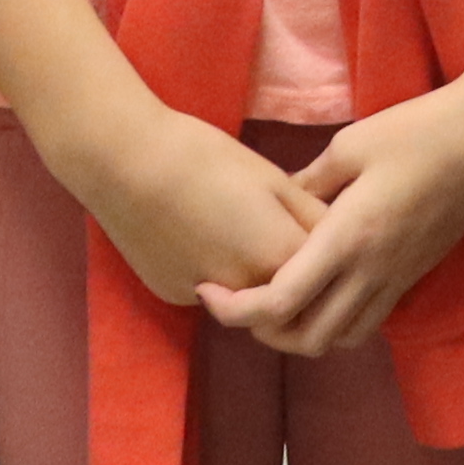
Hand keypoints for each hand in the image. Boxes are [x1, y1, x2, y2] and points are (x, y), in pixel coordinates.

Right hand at [44, 96, 323, 312]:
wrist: (126, 165)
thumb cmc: (206, 159)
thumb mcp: (273, 179)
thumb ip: (309, 216)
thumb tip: (337, 233)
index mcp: (279, 257)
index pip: (327, 277)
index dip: (332, 255)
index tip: (329, 234)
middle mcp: (247, 291)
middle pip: (288, 301)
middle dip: (299, 282)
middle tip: (294, 244)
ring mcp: (206, 300)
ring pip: (249, 304)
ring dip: (260, 283)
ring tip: (250, 235)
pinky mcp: (174, 295)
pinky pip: (213, 294)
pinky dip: (221, 276)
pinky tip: (206, 236)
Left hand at [206, 77, 463, 358]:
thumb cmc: (420, 130)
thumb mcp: (352, 144)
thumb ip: (310, 180)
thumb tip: (279, 199)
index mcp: (348, 237)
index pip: (279, 302)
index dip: (235, 309)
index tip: (210, 289)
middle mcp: (372, 270)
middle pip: (306, 339)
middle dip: (264, 332)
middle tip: (243, 300)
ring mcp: (399, 276)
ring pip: (342, 339)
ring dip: (304, 332)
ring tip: (284, 301)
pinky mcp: (418, 273)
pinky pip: (371, 321)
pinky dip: (340, 321)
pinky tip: (329, 289)